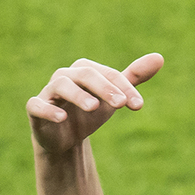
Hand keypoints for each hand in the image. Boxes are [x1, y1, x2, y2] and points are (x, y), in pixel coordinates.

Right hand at [28, 54, 163, 154]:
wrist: (66, 136)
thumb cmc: (91, 111)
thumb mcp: (115, 95)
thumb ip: (134, 78)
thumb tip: (159, 57)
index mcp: (85, 70)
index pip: (108, 74)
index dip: (125, 88)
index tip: (138, 106)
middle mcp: (65, 76)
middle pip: (85, 75)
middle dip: (104, 88)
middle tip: (121, 104)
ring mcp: (48, 92)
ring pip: (61, 85)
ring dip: (78, 95)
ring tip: (94, 107)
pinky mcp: (35, 109)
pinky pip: (36, 105)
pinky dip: (48, 109)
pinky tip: (62, 117)